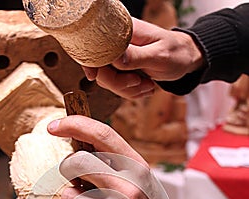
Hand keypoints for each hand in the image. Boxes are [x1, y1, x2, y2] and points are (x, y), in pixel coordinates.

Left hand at [48, 116, 174, 198]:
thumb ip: (113, 163)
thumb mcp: (137, 179)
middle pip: (76, 162)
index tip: (52, 126)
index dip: (74, 125)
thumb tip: (77, 145)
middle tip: (78, 182)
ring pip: (69, 195)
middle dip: (68, 170)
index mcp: (137, 167)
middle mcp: (129, 187)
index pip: (102, 135)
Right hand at [83, 18, 203, 98]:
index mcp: (122, 31)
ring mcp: (118, 59)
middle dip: (117, 82)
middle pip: (99, 68)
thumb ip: (135, 57)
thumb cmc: (175, 52)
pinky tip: (146, 87)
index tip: (94, 76)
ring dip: (127, 90)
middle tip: (138, 82)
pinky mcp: (121, 71)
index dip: (90, 61)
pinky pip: (116, 88)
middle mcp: (116, 44)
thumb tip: (114, 59)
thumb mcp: (158, 55)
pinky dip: (131, 93)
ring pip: (107, 82)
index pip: (94, 44)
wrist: (184, 60)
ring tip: (147, 85)